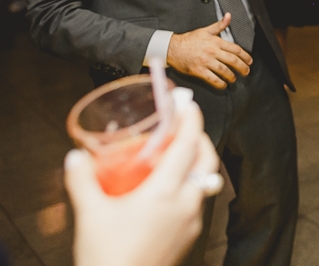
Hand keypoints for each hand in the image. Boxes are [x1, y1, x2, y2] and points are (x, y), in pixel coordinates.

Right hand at [64, 95, 219, 265]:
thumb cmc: (107, 257)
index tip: (190, 104)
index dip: (192, 121)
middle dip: (200, 140)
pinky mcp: (189, 237)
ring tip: (176, 157)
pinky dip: (189, 187)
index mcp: (165, 192)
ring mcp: (191, 222)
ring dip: (196, 164)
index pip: (188, 146)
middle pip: (207, 161)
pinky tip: (169, 191)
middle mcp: (185, 204)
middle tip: (185, 128)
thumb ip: (82, 180)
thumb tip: (76, 157)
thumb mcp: (90, 214)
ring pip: (204, 182)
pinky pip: (196, 202)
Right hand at [167, 14, 251, 88]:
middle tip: (246, 72)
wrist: (172, 48)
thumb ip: (219, 25)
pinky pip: (212, 79)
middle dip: (242, 67)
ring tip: (234, 79)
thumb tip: (229, 16)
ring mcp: (206, 61)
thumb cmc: (189, 40)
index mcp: (215, 42)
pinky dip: (220, 83)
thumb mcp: (205, 30)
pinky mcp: (199, 71)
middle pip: (233, 60)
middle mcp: (212, 51)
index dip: (245, 56)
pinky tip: (223, 85)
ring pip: (224, 70)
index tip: (249, 61)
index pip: (235, 49)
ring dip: (232, 76)